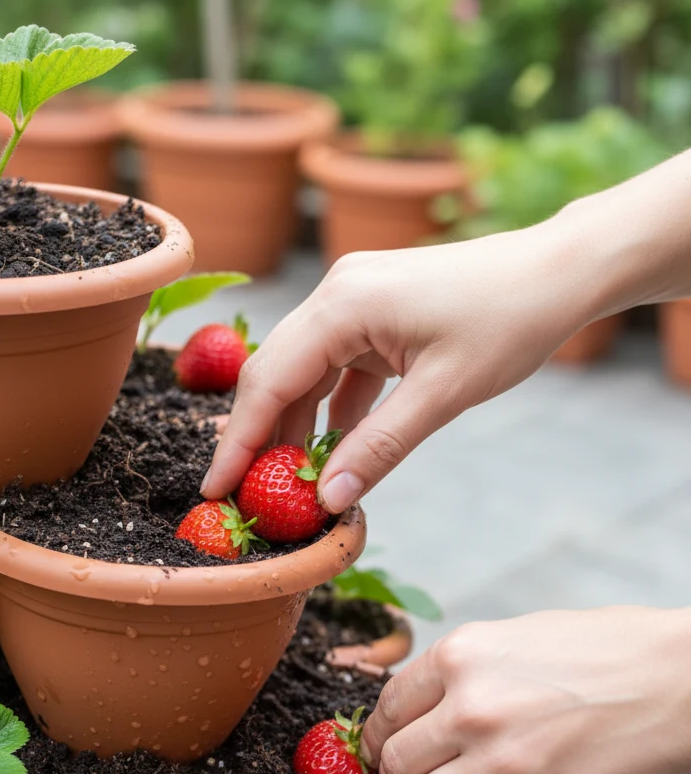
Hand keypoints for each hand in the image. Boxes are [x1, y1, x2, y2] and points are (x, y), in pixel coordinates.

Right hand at [202, 219, 600, 506]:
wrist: (560, 272)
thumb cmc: (509, 322)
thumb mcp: (442, 395)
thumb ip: (378, 448)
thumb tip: (326, 501)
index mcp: (343, 305)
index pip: (268, 382)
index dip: (237, 442)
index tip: (214, 492)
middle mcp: (337, 294)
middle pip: (274, 374)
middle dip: (257, 438)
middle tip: (244, 498)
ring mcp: (355, 300)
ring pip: (304, 372)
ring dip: (297, 426)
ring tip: (290, 485)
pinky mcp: (376, 313)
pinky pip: (336, 366)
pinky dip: (332, 409)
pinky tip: (335, 450)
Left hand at [361, 607, 690, 773]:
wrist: (682, 682)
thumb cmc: (606, 654)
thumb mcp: (518, 637)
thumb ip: (462, 673)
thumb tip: (414, 710)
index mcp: (461, 655)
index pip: (384, 709)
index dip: (380, 738)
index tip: (388, 751)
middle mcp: (471, 707)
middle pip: (394, 762)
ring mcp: (502, 761)